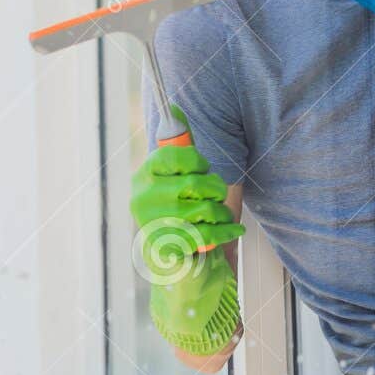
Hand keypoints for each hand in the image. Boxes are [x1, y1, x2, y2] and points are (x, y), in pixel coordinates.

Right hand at [129, 106, 243, 353]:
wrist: (181, 269)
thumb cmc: (184, 216)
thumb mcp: (181, 178)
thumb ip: (179, 145)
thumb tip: (174, 105)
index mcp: (145, 175)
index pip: (178, 154)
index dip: (199, 162)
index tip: (202, 171)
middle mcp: (143, 198)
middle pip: (197, 182)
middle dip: (216, 192)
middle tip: (214, 200)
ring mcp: (153, 225)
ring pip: (205, 208)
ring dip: (222, 215)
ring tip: (219, 220)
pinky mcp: (165, 249)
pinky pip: (207, 234)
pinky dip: (226, 233)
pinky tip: (231, 233)